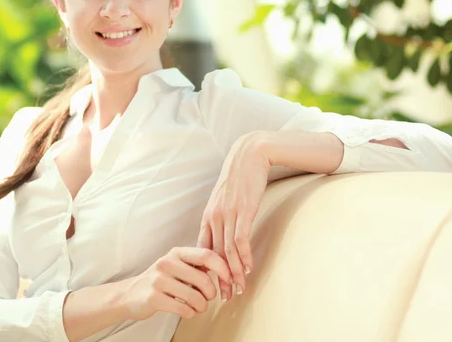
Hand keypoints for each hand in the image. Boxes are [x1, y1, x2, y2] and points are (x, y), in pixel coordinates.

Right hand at [124, 247, 233, 320]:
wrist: (131, 294)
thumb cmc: (161, 280)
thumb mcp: (177, 265)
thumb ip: (197, 264)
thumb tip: (226, 268)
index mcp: (177, 252)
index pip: (207, 255)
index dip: (223, 268)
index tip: (230, 279)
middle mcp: (167, 263)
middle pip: (204, 279)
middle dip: (212, 293)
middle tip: (209, 298)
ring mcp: (159, 280)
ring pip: (195, 297)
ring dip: (202, 306)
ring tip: (199, 307)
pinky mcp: (153, 298)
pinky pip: (183, 309)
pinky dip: (190, 313)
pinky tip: (187, 311)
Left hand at [196, 132, 269, 301]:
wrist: (249, 155)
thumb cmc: (238, 178)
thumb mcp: (224, 199)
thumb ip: (222, 217)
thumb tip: (225, 235)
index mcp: (208, 216)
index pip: (202, 250)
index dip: (206, 271)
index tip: (210, 286)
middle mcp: (214, 217)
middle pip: (214, 255)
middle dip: (220, 279)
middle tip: (225, 297)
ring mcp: (228, 214)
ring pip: (227, 251)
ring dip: (233, 273)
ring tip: (238, 289)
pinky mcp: (243, 211)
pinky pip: (241, 240)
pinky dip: (243, 257)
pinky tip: (247, 269)